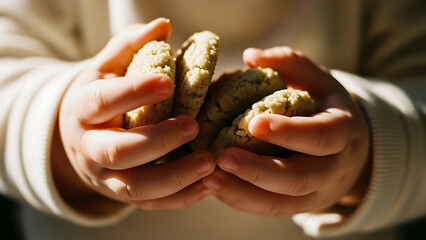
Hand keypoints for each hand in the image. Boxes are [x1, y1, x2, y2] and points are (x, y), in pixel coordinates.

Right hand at [57, 18, 214, 210]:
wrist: (82, 138)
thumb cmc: (102, 98)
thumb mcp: (107, 69)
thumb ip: (131, 46)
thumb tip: (162, 25)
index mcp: (84, 110)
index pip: (102, 102)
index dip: (133, 93)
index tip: (168, 82)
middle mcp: (91, 147)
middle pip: (118, 151)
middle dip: (157, 141)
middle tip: (192, 126)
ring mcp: (107, 176)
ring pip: (135, 187)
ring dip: (175, 178)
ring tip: (210, 162)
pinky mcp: (124, 194)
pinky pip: (151, 203)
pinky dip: (181, 197)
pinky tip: (208, 183)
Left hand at [203, 47, 370, 215]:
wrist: (351, 149)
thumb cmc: (326, 107)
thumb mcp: (319, 80)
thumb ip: (291, 64)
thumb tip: (251, 55)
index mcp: (343, 131)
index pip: (321, 136)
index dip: (289, 132)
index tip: (253, 123)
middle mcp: (333, 168)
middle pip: (298, 178)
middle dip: (259, 171)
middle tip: (222, 158)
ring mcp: (317, 192)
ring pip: (281, 203)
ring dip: (243, 192)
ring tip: (209, 177)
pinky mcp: (299, 205)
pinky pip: (270, 209)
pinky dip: (241, 201)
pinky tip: (216, 186)